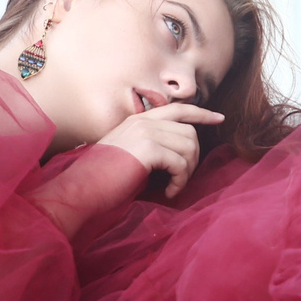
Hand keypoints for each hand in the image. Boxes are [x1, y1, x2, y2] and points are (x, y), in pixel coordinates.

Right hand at [95, 102, 223, 197]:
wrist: (81, 188)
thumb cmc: (102, 179)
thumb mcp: (129, 154)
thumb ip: (151, 145)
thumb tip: (178, 152)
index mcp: (137, 120)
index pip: (178, 108)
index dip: (201, 113)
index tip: (219, 118)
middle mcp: (142, 121)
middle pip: (189, 130)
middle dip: (194, 156)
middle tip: (182, 178)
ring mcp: (144, 132)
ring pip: (188, 146)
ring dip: (187, 171)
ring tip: (174, 186)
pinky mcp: (147, 149)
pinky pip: (180, 163)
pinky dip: (180, 181)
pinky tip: (169, 192)